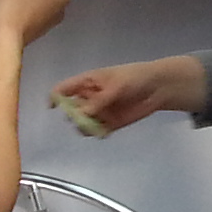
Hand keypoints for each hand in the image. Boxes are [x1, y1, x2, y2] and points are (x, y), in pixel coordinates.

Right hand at [52, 56, 199, 132]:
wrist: (158, 88)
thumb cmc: (134, 78)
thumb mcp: (116, 86)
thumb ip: (99, 101)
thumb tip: (80, 115)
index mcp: (87, 83)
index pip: (63, 89)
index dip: (55, 97)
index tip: (53, 107)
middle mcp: (88, 98)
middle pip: (70, 110)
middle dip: (72, 115)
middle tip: (84, 117)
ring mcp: (98, 112)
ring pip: (81, 123)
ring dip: (83, 126)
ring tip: (96, 125)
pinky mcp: (108, 123)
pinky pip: (95, 131)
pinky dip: (96, 133)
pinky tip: (104, 131)